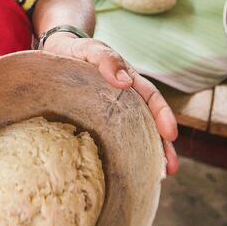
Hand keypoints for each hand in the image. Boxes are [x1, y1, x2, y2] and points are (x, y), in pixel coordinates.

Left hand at [41, 32, 178, 174]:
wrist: (55, 53)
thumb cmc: (76, 50)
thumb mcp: (90, 49)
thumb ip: (106, 59)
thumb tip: (126, 81)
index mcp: (129, 80)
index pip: (151, 98)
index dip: (162, 115)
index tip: (170, 134)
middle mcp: (126, 99)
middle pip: (149, 123)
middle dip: (163, 146)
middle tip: (170, 168)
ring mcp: (114, 113)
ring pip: (136, 134)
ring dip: (149, 155)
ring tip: (158, 177)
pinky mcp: (99, 123)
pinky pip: (114, 139)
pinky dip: (124, 153)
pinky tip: (126, 170)